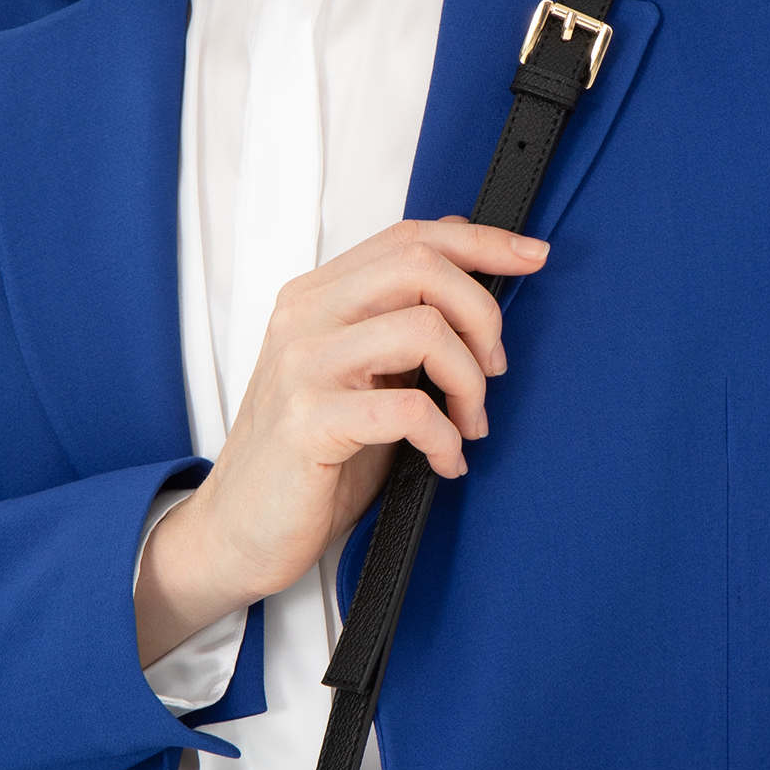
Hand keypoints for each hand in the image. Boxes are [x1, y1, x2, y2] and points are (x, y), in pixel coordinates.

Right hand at [135, 216, 548, 662]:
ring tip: (468, 425)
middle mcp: (304, 318)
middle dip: (483, 316)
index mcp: (316, 297)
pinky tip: (444, 461)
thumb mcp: (361, 375)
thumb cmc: (308, 459)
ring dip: (469, 384)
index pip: (409, 238)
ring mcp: (302, 367)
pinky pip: (409, 409)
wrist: (237, 531)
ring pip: (424, 330)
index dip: (481, 241)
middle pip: (421, 266)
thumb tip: (466, 265)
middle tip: (494, 371)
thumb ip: (399, 321)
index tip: (532, 258)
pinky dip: (445, 438)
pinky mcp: (307, 422)